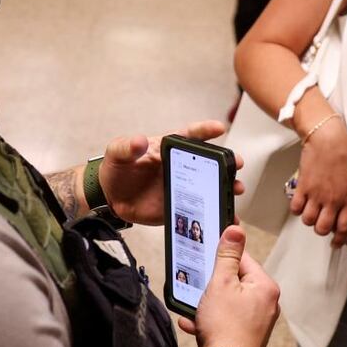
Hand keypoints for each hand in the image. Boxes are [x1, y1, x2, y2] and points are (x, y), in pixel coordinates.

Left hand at [99, 120, 244, 224]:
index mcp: (168, 148)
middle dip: (225, 162)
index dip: (204, 131)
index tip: (220, 128)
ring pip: (209, 185)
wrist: (110, 196)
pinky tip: (226, 218)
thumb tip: (140, 141)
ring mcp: (182, 186)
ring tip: (236, 190)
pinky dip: (213, 214)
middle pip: (207, 162)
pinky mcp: (179, 206)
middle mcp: (180, 166)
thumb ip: (127, 147)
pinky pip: (199, 209)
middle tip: (237, 164)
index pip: (189, 136)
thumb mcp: (117, 153)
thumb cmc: (116, 168)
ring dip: (225, 187)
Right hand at [177, 225, 279, 346]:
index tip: (210, 249)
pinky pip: (227, 319)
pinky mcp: (247, 335)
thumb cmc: (225, 327)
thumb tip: (236, 230)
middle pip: (235, 280)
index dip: (223, 255)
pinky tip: (196, 323)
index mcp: (265, 287)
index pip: (243, 259)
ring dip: (209, 302)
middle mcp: (267, 304)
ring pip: (228, 301)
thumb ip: (227, 255)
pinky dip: (211, 318)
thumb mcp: (221, 282)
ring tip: (197, 307)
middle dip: (213, 283)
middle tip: (200, 286)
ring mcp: (258, 321)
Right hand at [289, 114, 346, 247]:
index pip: (344, 226)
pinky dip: (296, 209)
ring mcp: (315, 194)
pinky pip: (295, 207)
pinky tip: (300, 203)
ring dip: (309, 219)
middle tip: (322, 223)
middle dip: (322, 229)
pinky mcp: (302, 187)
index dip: (339, 238)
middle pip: (322, 228)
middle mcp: (331, 200)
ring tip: (311, 212)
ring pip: (308, 220)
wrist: (327, 137)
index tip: (336, 242)